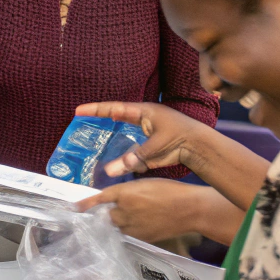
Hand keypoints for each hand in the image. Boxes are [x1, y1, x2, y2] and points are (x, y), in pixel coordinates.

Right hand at [75, 101, 210, 176]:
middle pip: (117, 116)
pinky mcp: (152, 144)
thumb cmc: (180, 139)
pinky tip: (114, 158)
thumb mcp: (156, 147)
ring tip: (93, 136)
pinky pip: (132, 146)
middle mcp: (144, 118)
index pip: (115, 109)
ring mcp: (148, 130)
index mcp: (144, 112)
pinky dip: (123, 151)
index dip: (96, 110)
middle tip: (80, 117)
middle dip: (100, 117)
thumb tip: (110, 170)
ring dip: (111, 133)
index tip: (78, 110)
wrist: (201, 147)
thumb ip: (134, 158)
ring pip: (124, 131)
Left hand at [77, 179, 212, 243]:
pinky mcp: (141, 237)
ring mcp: (132, 227)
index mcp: (124, 194)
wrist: (188, 209)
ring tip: (129, 218)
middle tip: (108, 212)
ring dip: (116, 223)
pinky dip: (128, 229)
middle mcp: (124, 211)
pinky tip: (139, 223)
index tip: (74, 208)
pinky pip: (127, 234)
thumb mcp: (143, 184)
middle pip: (105, 216)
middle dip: (105, 214)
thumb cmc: (168, 190)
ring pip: (116, 226)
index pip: (99, 199)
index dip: (86, 204)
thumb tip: (113, 200)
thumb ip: (125, 192)